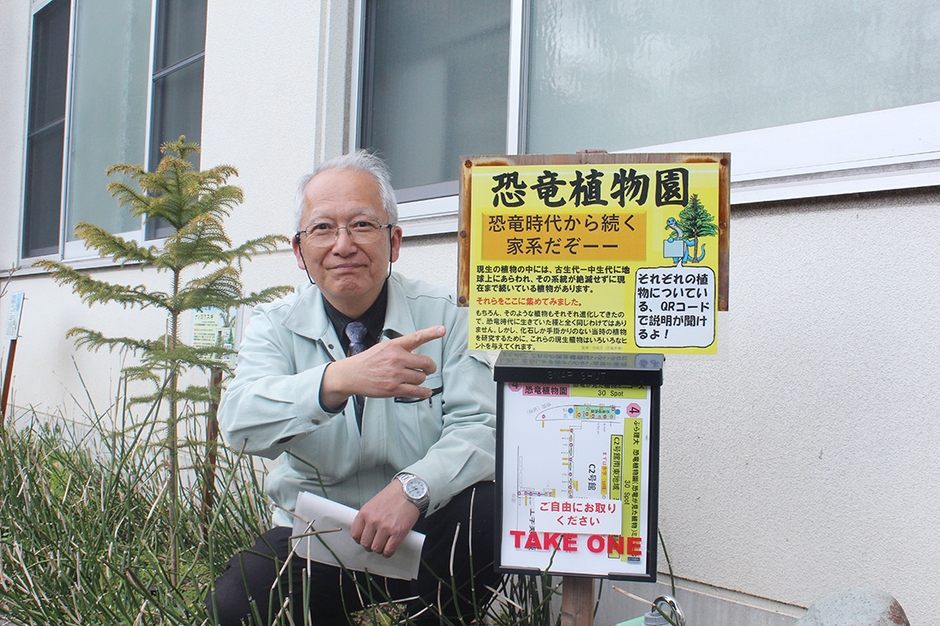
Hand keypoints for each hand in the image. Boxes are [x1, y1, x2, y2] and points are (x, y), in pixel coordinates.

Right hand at [320, 325, 444, 408]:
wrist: (351, 375)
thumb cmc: (367, 361)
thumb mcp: (383, 347)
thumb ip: (400, 347)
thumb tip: (417, 349)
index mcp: (394, 346)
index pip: (416, 337)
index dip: (431, 333)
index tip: (441, 330)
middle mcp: (396, 358)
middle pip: (426, 362)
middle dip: (430, 367)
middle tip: (429, 368)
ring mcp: (395, 374)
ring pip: (421, 377)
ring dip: (421, 379)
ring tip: (414, 378)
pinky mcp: (393, 388)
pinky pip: (416, 391)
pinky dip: (424, 392)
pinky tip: (425, 391)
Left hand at [350, 480, 420, 556]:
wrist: (410, 491)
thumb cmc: (394, 495)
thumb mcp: (374, 503)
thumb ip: (368, 517)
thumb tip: (365, 532)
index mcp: (365, 512)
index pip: (355, 534)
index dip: (360, 540)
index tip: (365, 539)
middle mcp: (373, 520)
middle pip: (365, 544)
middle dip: (370, 545)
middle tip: (376, 542)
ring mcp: (385, 527)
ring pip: (376, 549)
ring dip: (380, 549)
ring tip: (384, 544)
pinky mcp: (397, 532)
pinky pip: (388, 550)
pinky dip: (388, 552)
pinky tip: (390, 548)